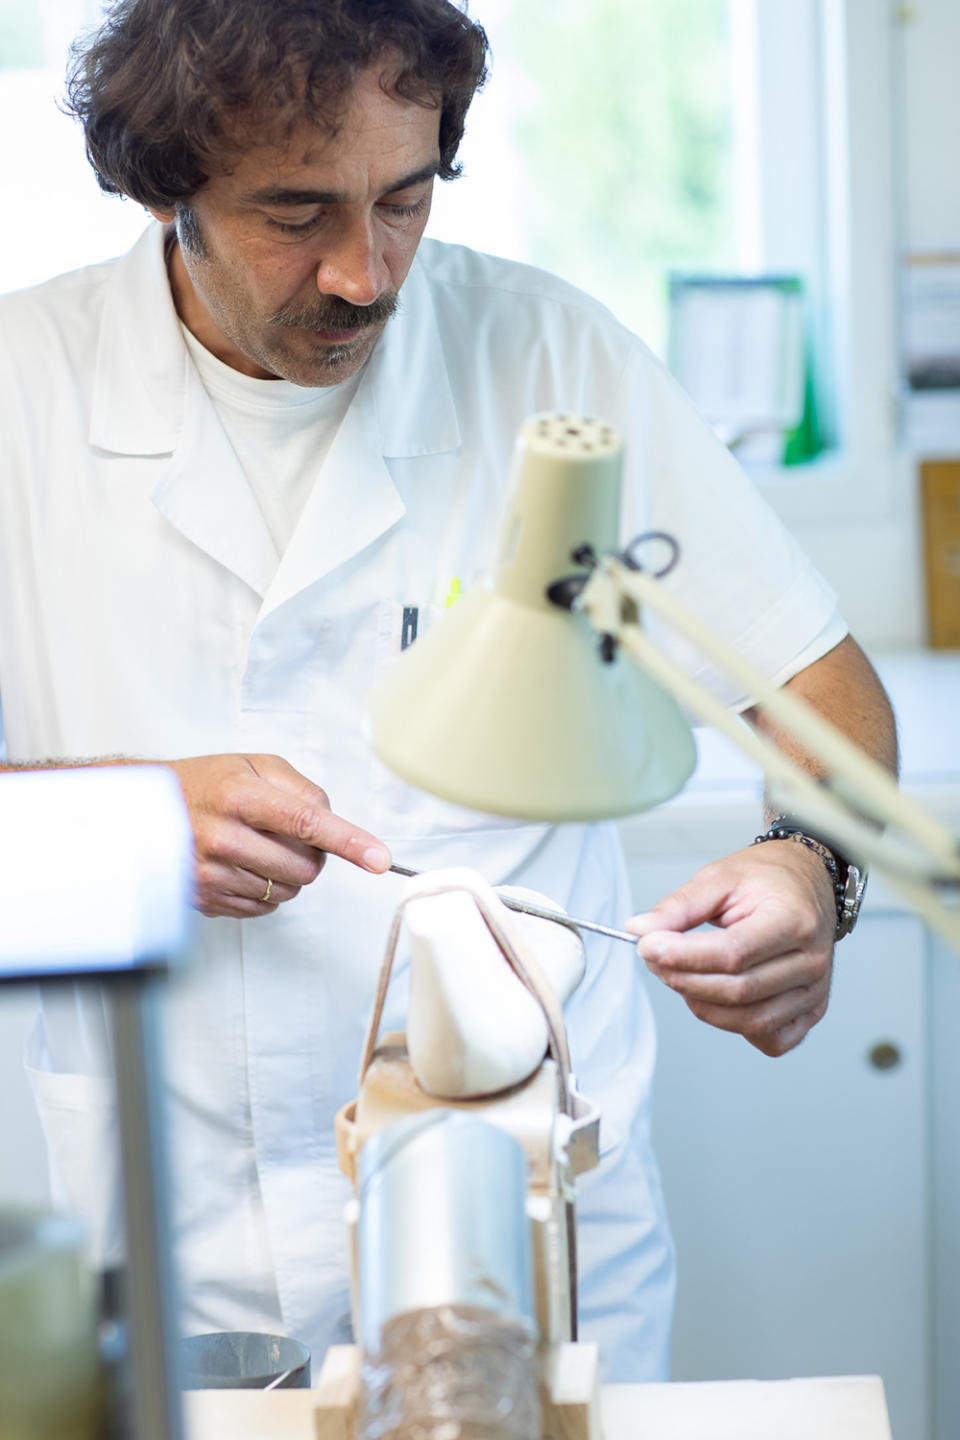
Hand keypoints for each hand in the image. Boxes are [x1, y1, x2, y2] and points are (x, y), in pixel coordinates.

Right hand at [168, 754, 390, 918]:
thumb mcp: (254, 765)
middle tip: (287, 835)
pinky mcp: (204, 899)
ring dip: (287, 874)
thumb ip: (301, 789)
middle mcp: (222, 837)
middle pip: (304, 867)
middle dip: (311, 855)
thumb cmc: (205, 783)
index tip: (379, 858)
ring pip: (286, 891)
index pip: (305, 822)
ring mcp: (210, 873)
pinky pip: (263, 908)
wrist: (144, 809)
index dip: (348, 841)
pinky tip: (244, 866)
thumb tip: (332, 822)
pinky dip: (265, 890)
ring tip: (259, 847)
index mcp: (239, 796)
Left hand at [626, 841, 835, 1055]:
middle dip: (684, 979)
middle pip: (738, 991)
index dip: (684, 956)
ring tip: (679, 975)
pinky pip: (770, 1038)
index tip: (647, 946)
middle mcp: (812, 961)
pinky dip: (735, 1026)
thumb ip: (680, 906)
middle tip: (654, 958)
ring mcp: (816, 991)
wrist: (807, 883)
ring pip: (750, 1021)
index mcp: (794, 920)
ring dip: (702, 1003)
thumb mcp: (719, 877)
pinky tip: (716, 998)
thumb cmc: (767, 879)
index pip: (734, 953)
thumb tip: (640, 930)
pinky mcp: (812, 1011)